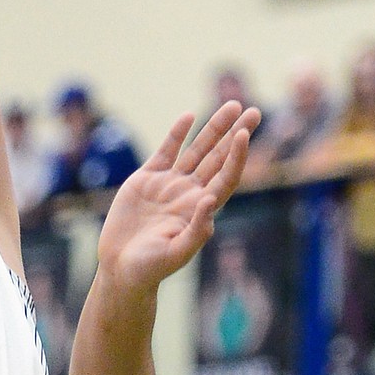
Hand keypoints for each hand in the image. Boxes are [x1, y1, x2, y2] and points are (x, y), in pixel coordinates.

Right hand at [96, 101, 260, 293]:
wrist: (120, 268)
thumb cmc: (150, 268)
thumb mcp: (176, 254)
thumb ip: (196, 230)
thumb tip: (212, 199)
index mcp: (202, 209)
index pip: (226, 176)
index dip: (237, 155)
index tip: (243, 134)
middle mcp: (190, 192)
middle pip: (219, 157)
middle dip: (236, 134)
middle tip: (255, 112)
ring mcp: (169, 184)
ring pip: (197, 149)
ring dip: (214, 128)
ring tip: (232, 105)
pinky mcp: (147, 179)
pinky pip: (166, 151)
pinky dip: (177, 134)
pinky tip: (188, 117)